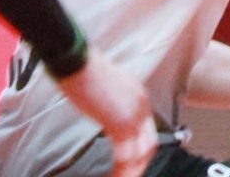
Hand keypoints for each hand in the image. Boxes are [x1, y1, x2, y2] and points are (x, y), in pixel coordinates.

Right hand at [54, 51, 157, 176]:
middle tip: (130, 175)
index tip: (132, 162)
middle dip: (140, 164)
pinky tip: (115, 176)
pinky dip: (122, 169)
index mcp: (140, 98)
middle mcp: (141, 107)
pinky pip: (125, 154)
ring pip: (140, 152)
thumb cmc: (87, 74)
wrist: (79, 64)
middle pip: (149, 144)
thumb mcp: (110, 90)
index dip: (141, 149)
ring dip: (131, 170)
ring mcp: (133, 115)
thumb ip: (115, 104)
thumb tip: (110, 116)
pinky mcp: (119, 123)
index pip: (147, 130)